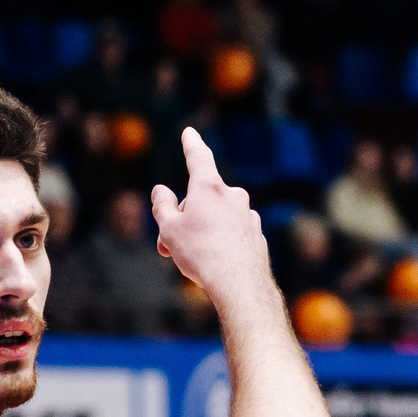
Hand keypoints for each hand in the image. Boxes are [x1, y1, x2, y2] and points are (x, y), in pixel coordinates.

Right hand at [149, 129, 275, 313]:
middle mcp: (233, 196)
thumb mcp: (169, 228)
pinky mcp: (256, 235)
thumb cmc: (201, 254)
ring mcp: (248, 216)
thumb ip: (162, 205)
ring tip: (189, 258)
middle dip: (182, 218)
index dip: (191, 144)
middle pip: (201, 199)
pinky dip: (219, 242)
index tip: (190, 132)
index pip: (198, 157)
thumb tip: (161, 190)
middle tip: (167, 245)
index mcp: (209, 188)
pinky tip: (214, 263)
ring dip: (199, 232)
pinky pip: (231, 233)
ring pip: (215, 219)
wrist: (240, 284)